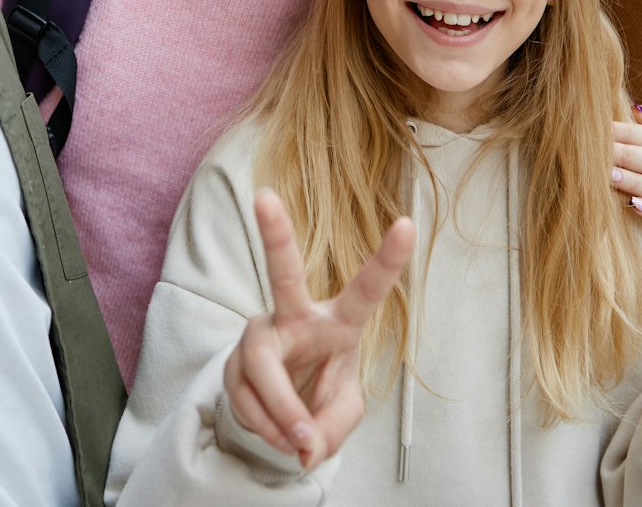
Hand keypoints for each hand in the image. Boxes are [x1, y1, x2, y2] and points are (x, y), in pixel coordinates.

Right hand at [222, 190, 415, 471]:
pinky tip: (278, 436)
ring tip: (298, 444)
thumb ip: (331, 428)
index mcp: (339, 321)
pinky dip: (266, 428)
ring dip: (281, 413)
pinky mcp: (233, 361)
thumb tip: (303, 442)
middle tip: (265, 198)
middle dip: (276, 235)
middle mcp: (295, 316)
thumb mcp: (343, 413)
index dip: (388, 259)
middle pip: (283, 274)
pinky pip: (246, 398)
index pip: (366, 289)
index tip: (408, 224)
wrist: (282, 415)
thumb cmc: (323, 395)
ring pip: (262, 367)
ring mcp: (259, 335)